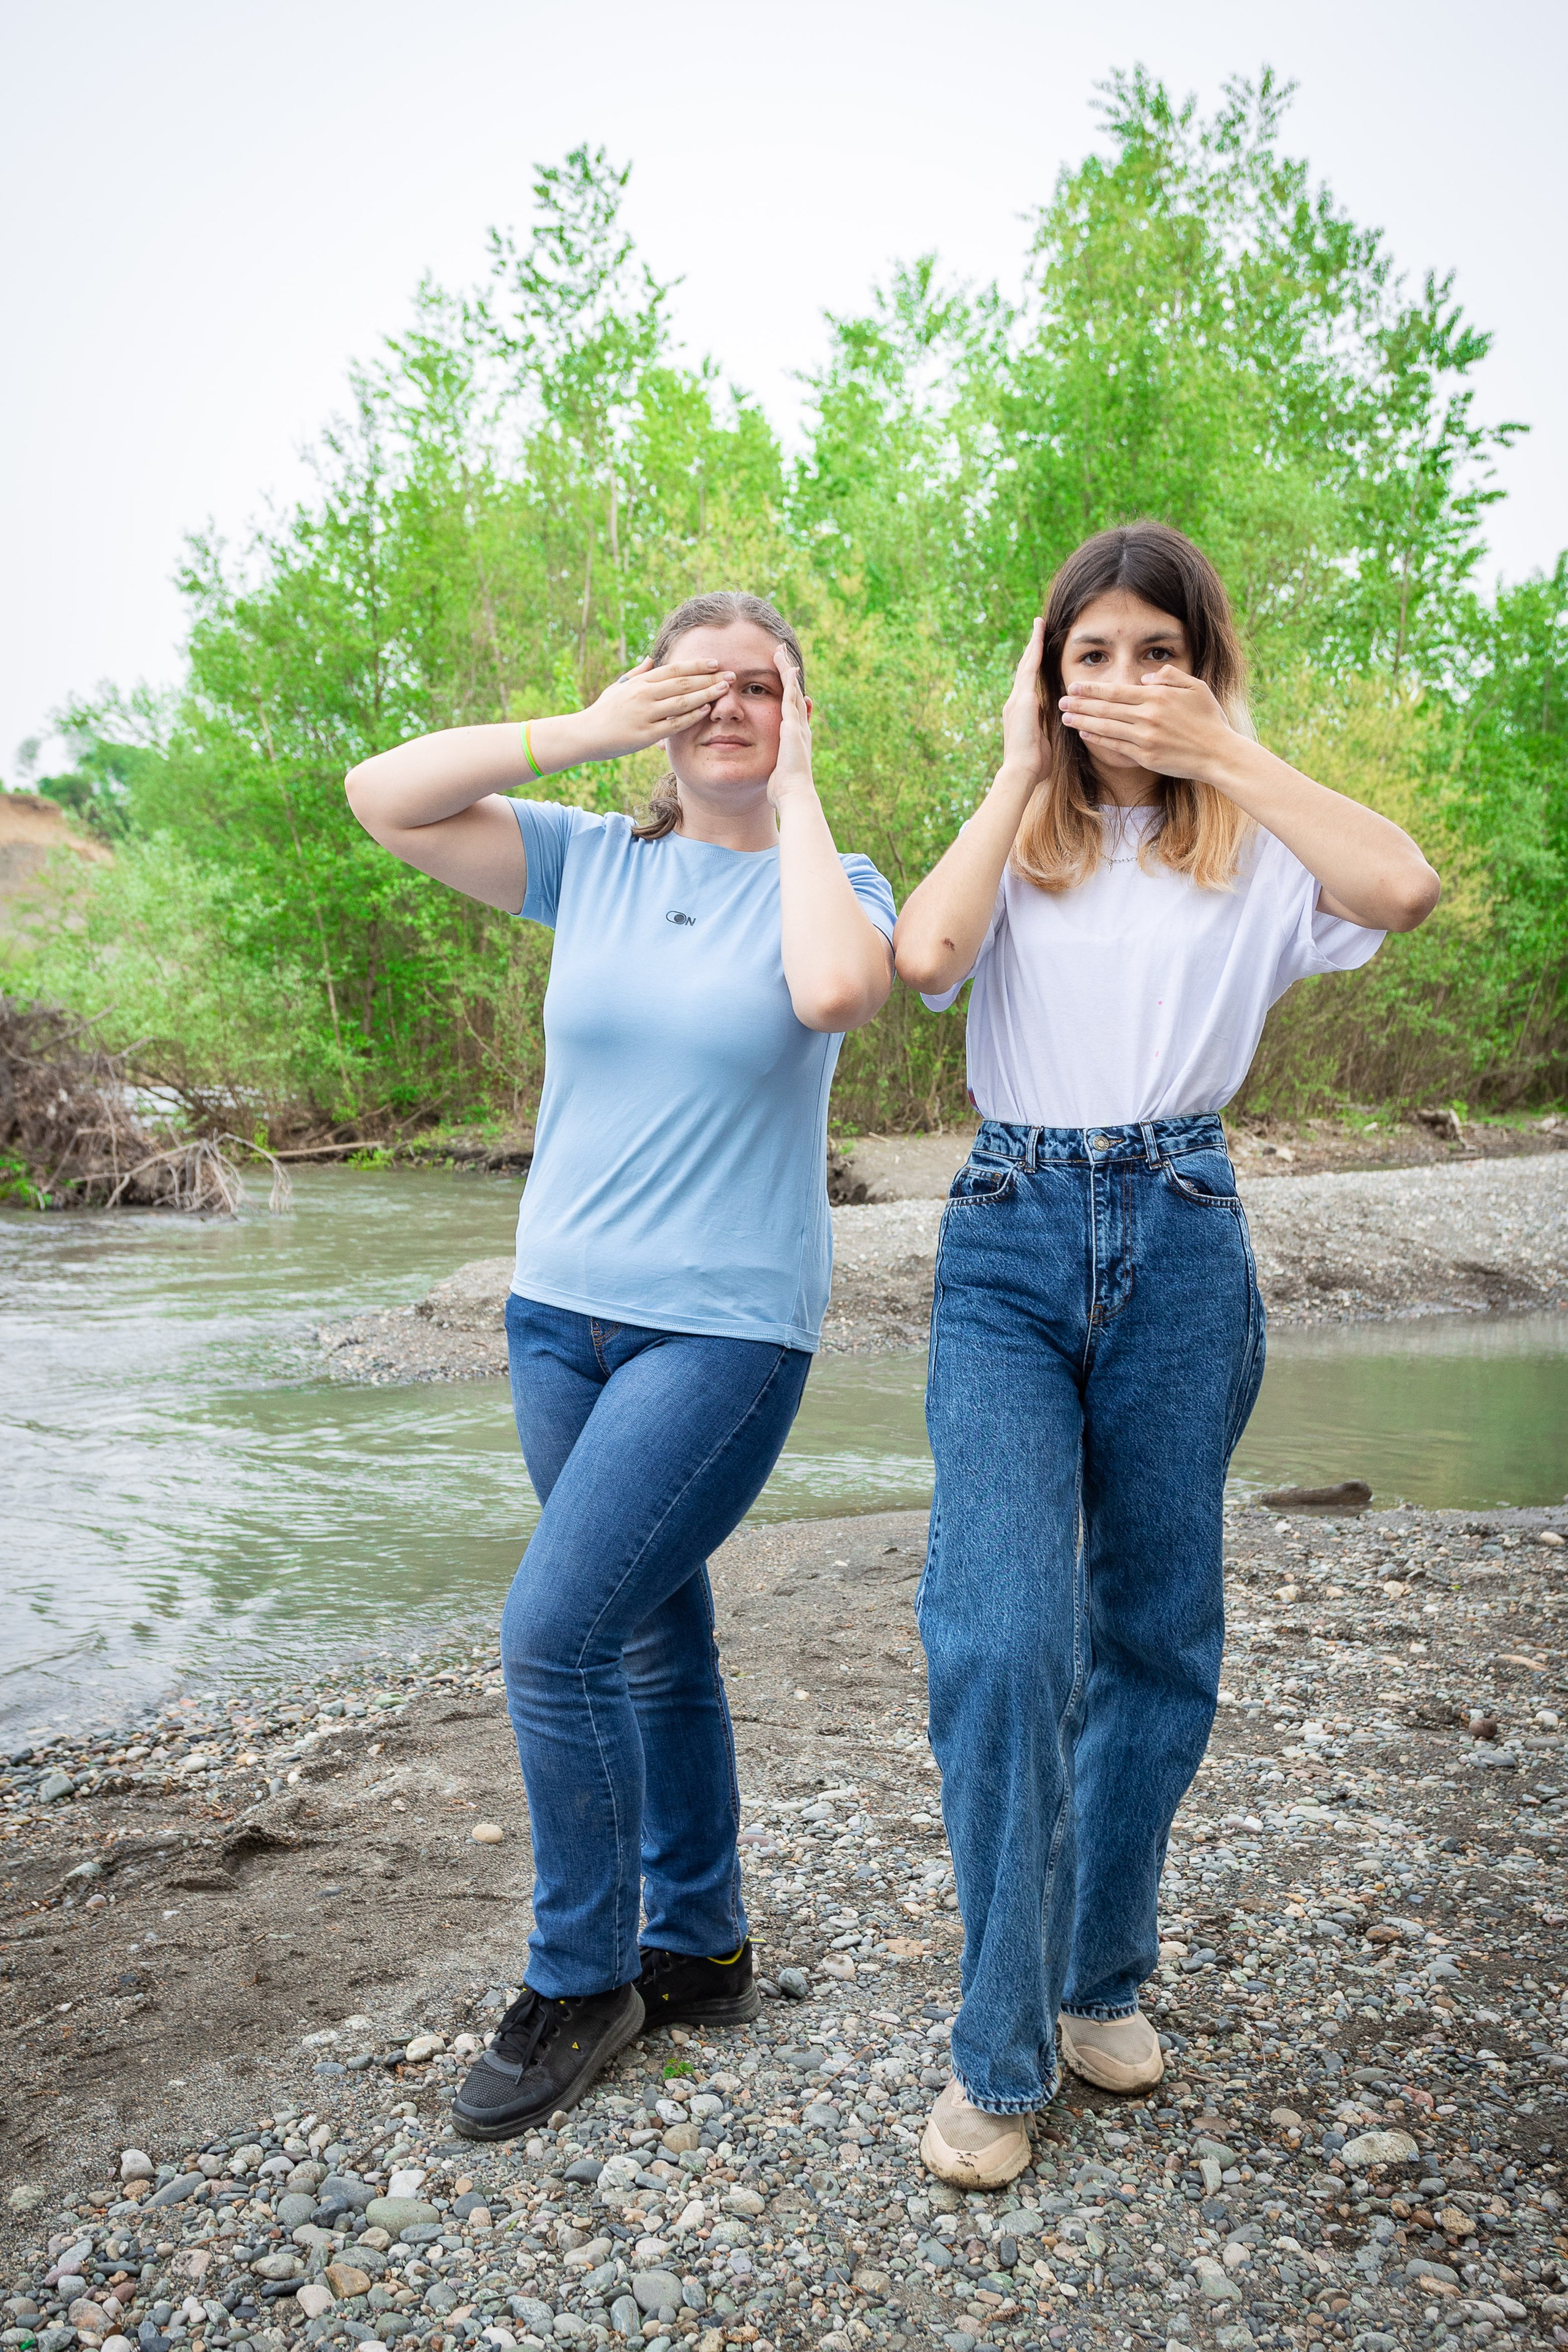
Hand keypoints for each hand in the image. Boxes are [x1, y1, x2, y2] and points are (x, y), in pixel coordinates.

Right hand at [574, 657, 734, 761]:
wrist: (585, 734)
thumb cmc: (604, 711)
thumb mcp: (619, 687)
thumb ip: (638, 673)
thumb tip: (652, 658)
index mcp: (640, 682)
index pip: (673, 670)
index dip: (696, 665)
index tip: (716, 663)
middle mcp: (643, 695)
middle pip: (682, 683)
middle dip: (709, 678)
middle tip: (731, 675)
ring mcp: (644, 714)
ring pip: (681, 701)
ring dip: (705, 694)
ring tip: (724, 689)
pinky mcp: (645, 735)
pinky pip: (673, 724)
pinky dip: (691, 716)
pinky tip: (706, 710)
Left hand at [766, 647, 815, 809]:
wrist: (794, 794)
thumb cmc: (783, 789)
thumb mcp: (777, 771)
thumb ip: (775, 763)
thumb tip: (774, 769)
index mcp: (795, 737)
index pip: (790, 708)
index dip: (787, 691)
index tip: (783, 678)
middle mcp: (799, 727)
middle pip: (793, 693)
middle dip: (788, 674)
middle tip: (782, 654)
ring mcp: (797, 725)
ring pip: (792, 690)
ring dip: (787, 670)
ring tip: (781, 651)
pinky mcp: (792, 725)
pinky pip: (790, 696)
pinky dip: (788, 679)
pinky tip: (785, 665)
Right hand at [1001, 618, 1048, 781]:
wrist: (1021, 772)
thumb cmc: (1035, 765)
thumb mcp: (1044, 741)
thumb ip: (1048, 727)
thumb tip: (1062, 721)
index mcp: (1021, 712)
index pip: (1028, 683)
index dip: (1034, 665)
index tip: (1039, 650)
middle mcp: (1015, 702)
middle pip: (1024, 669)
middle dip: (1032, 648)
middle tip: (1038, 627)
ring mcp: (1016, 700)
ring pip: (1026, 665)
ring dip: (1033, 644)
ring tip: (1039, 625)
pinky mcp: (1021, 700)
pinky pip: (1029, 670)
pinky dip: (1034, 652)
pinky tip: (1039, 637)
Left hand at [1059, 667, 1234, 782]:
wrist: (1219, 754)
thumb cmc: (1209, 719)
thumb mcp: (1196, 687)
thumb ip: (1169, 677)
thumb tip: (1145, 678)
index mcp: (1157, 697)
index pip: (1117, 691)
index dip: (1092, 689)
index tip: (1074, 686)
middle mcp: (1147, 716)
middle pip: (1105, 709)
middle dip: (1080, 704)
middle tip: (1060, 701)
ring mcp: (1145, 738)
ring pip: (1106, 728)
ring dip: (1083, 722)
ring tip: (1065, 718)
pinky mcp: (1145, 757)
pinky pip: (1115, 746)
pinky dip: (1098, 740)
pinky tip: (1085, 735)